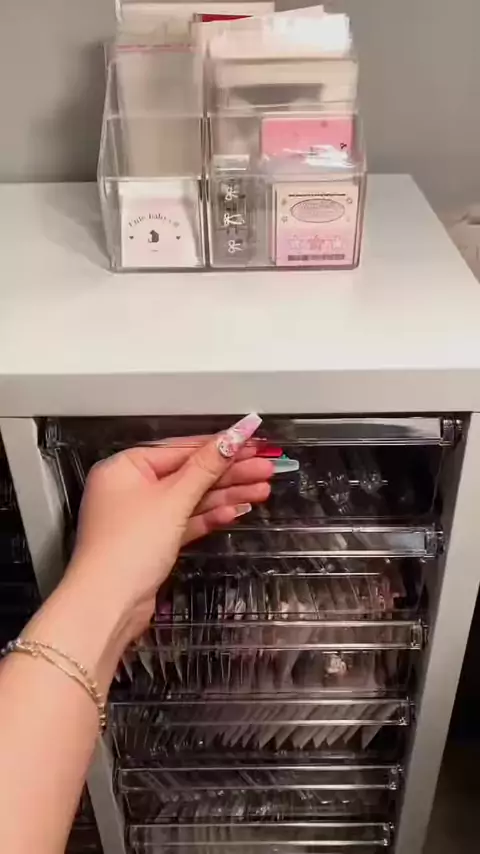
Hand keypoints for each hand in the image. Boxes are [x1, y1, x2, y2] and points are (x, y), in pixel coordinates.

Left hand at [67, 415, 272, 640]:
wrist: (107, 604)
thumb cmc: (128, 546)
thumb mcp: (173, 500)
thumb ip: (206, 468)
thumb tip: (232, 437)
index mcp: (125, 468)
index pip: (180, 449)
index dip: (219, 445)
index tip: (251, 441)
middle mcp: (130, 488)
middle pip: (188, 473)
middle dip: (228, 473)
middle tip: (265, 469)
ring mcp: (141, 517)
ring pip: (190, 498)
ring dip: (225, 495)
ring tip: (261, 490)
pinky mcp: (152, 542)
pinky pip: (185, 521)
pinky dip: (209, 516)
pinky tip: (235, 512)